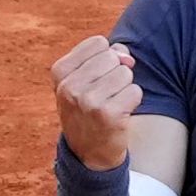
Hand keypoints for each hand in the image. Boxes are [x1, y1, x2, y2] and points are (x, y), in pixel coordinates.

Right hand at [51, 35, 141, 168]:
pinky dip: (133, 101)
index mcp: (59, 72)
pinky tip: (120, 113)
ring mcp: (88, 101)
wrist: (88, 152)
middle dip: (117, 72)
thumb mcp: (83, 80)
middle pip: (113, 57)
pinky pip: (135, 91)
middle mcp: (70, 86)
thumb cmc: (88, 109)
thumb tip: (126, 56)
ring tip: (112, 103)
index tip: (98, 77)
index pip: (99, 43)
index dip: (107, 57)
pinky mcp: (108, 115)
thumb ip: (104, 57)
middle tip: (106, 94)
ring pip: (126, 73)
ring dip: (125, 88)